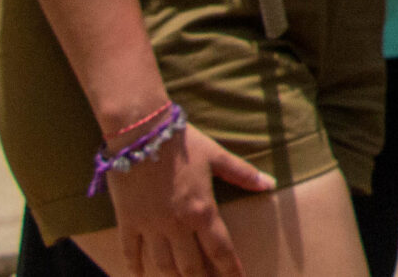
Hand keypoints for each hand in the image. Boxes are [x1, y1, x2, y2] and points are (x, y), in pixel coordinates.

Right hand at [106, 122, 272, 276]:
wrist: (142, 133)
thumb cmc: (183, 143)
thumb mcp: (217, 157)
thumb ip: (243, 174)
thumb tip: (270, 184)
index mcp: (202, 210)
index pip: (220, 249)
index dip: (230, 269)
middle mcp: (176, 225)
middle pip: (191, 265)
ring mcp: (150, 225)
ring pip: (163, 264)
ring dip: (174, 276)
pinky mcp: (127, 221)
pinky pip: (130, 251)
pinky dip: (135, 266)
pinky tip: (140, 275)